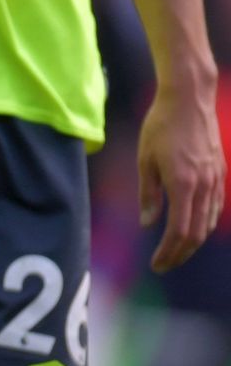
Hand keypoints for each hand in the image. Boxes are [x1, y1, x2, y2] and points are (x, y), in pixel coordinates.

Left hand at [139, 83, 225, 272]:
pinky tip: (194, 227)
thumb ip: (148, 194)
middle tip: (163, 264)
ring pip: (208, 222)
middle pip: (196, 233)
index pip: (179, 231)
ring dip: (192, 241)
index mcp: (183, 184)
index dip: (169, 252)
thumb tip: (148, 224)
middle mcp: (204, 186)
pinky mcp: (220, 172)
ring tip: (176, 251)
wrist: (190, 100)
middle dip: (180, 253)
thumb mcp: (145, 159)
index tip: (157, 264)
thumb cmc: (160, 126)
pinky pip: (216, 207)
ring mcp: (216, 180)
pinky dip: (205, 223)